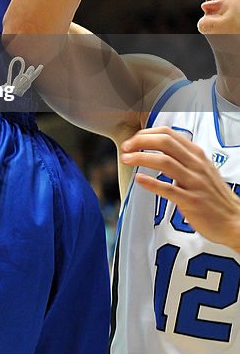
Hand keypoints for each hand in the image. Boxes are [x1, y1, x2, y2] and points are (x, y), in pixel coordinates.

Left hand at [121, 125, 239, 250]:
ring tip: (126, 160)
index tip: (133, 139)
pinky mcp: (192, 201)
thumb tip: (158, 148)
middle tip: (126, 147)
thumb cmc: (215, 196)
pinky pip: (168, 189)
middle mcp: (196, 165)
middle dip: (140, 142)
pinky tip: (139, 179)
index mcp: (197, 155)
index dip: (146, 134)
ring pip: (164, 161)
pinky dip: (151, 182)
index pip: (168, 133)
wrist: (235, 220)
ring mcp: (194, 182)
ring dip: (141, 158)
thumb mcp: (202, 169)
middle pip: (164, 142)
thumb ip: (183, 158)